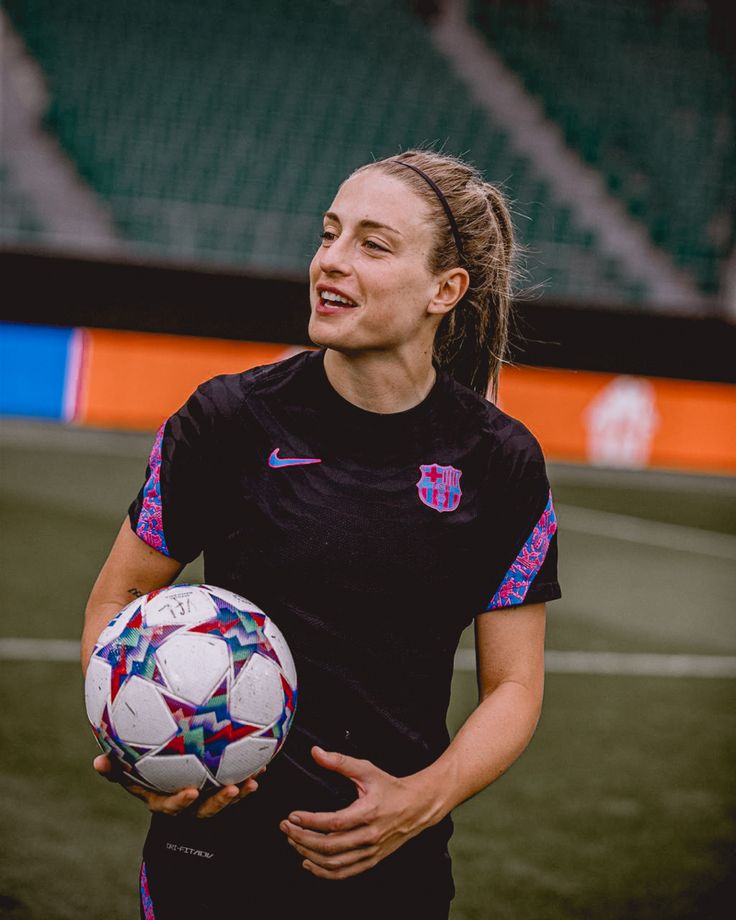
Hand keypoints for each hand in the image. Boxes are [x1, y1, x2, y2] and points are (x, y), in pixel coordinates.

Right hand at [93, 753, 261, 817]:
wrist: (162, 761)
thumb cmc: (140, 762)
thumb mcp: (125, 766)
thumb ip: (114, 767)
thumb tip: (97, 762)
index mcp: (163, 798)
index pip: (170, 806)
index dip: (180, 802)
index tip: (190, 792)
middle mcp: (186, 801)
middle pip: (204, 809)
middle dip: (219, 803)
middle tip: (232, 789)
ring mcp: (205, 795)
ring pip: (224, 798)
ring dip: (240, 792)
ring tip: (254, 779)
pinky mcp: (220, 783)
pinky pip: (236, 782)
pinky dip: (249, 773)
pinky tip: (263, 762)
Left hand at [279, 746, 440, 879]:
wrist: (417, 806)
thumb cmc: (391, 787)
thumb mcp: (366, 769)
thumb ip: (340, 761)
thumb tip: (316, 753)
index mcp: (368, 812)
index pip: (333, 822)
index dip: (310, 821)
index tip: (293, 815)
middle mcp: (369, 835)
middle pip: (330, 845)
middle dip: (302, 837)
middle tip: (286, 828)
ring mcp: (371, 851)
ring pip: (334, 862)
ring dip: (309, 854)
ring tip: (294, 841)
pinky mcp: (371, 860)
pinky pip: (344, 872)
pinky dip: (324, 872)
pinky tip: (309, 862)